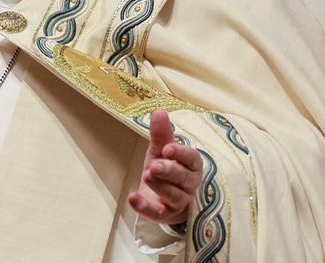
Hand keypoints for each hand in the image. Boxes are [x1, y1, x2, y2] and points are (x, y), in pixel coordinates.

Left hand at [128, 109, 202, 224]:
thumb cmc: (166, 167)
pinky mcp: (164, 213)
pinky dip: (144, 207)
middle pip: (182, 178)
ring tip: (147, 175)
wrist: (162, 195)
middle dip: (169, 170)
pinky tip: (133, 198)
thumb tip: (159, 111)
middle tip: (154, 165)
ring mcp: (178, 201)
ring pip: (173, 195)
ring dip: (160, 186)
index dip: (181, 154)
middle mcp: (188, 184)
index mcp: (191, 165)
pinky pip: (157, 213)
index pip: (191, 158)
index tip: (168, 148)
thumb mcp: (161, 150)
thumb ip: (161, 134)